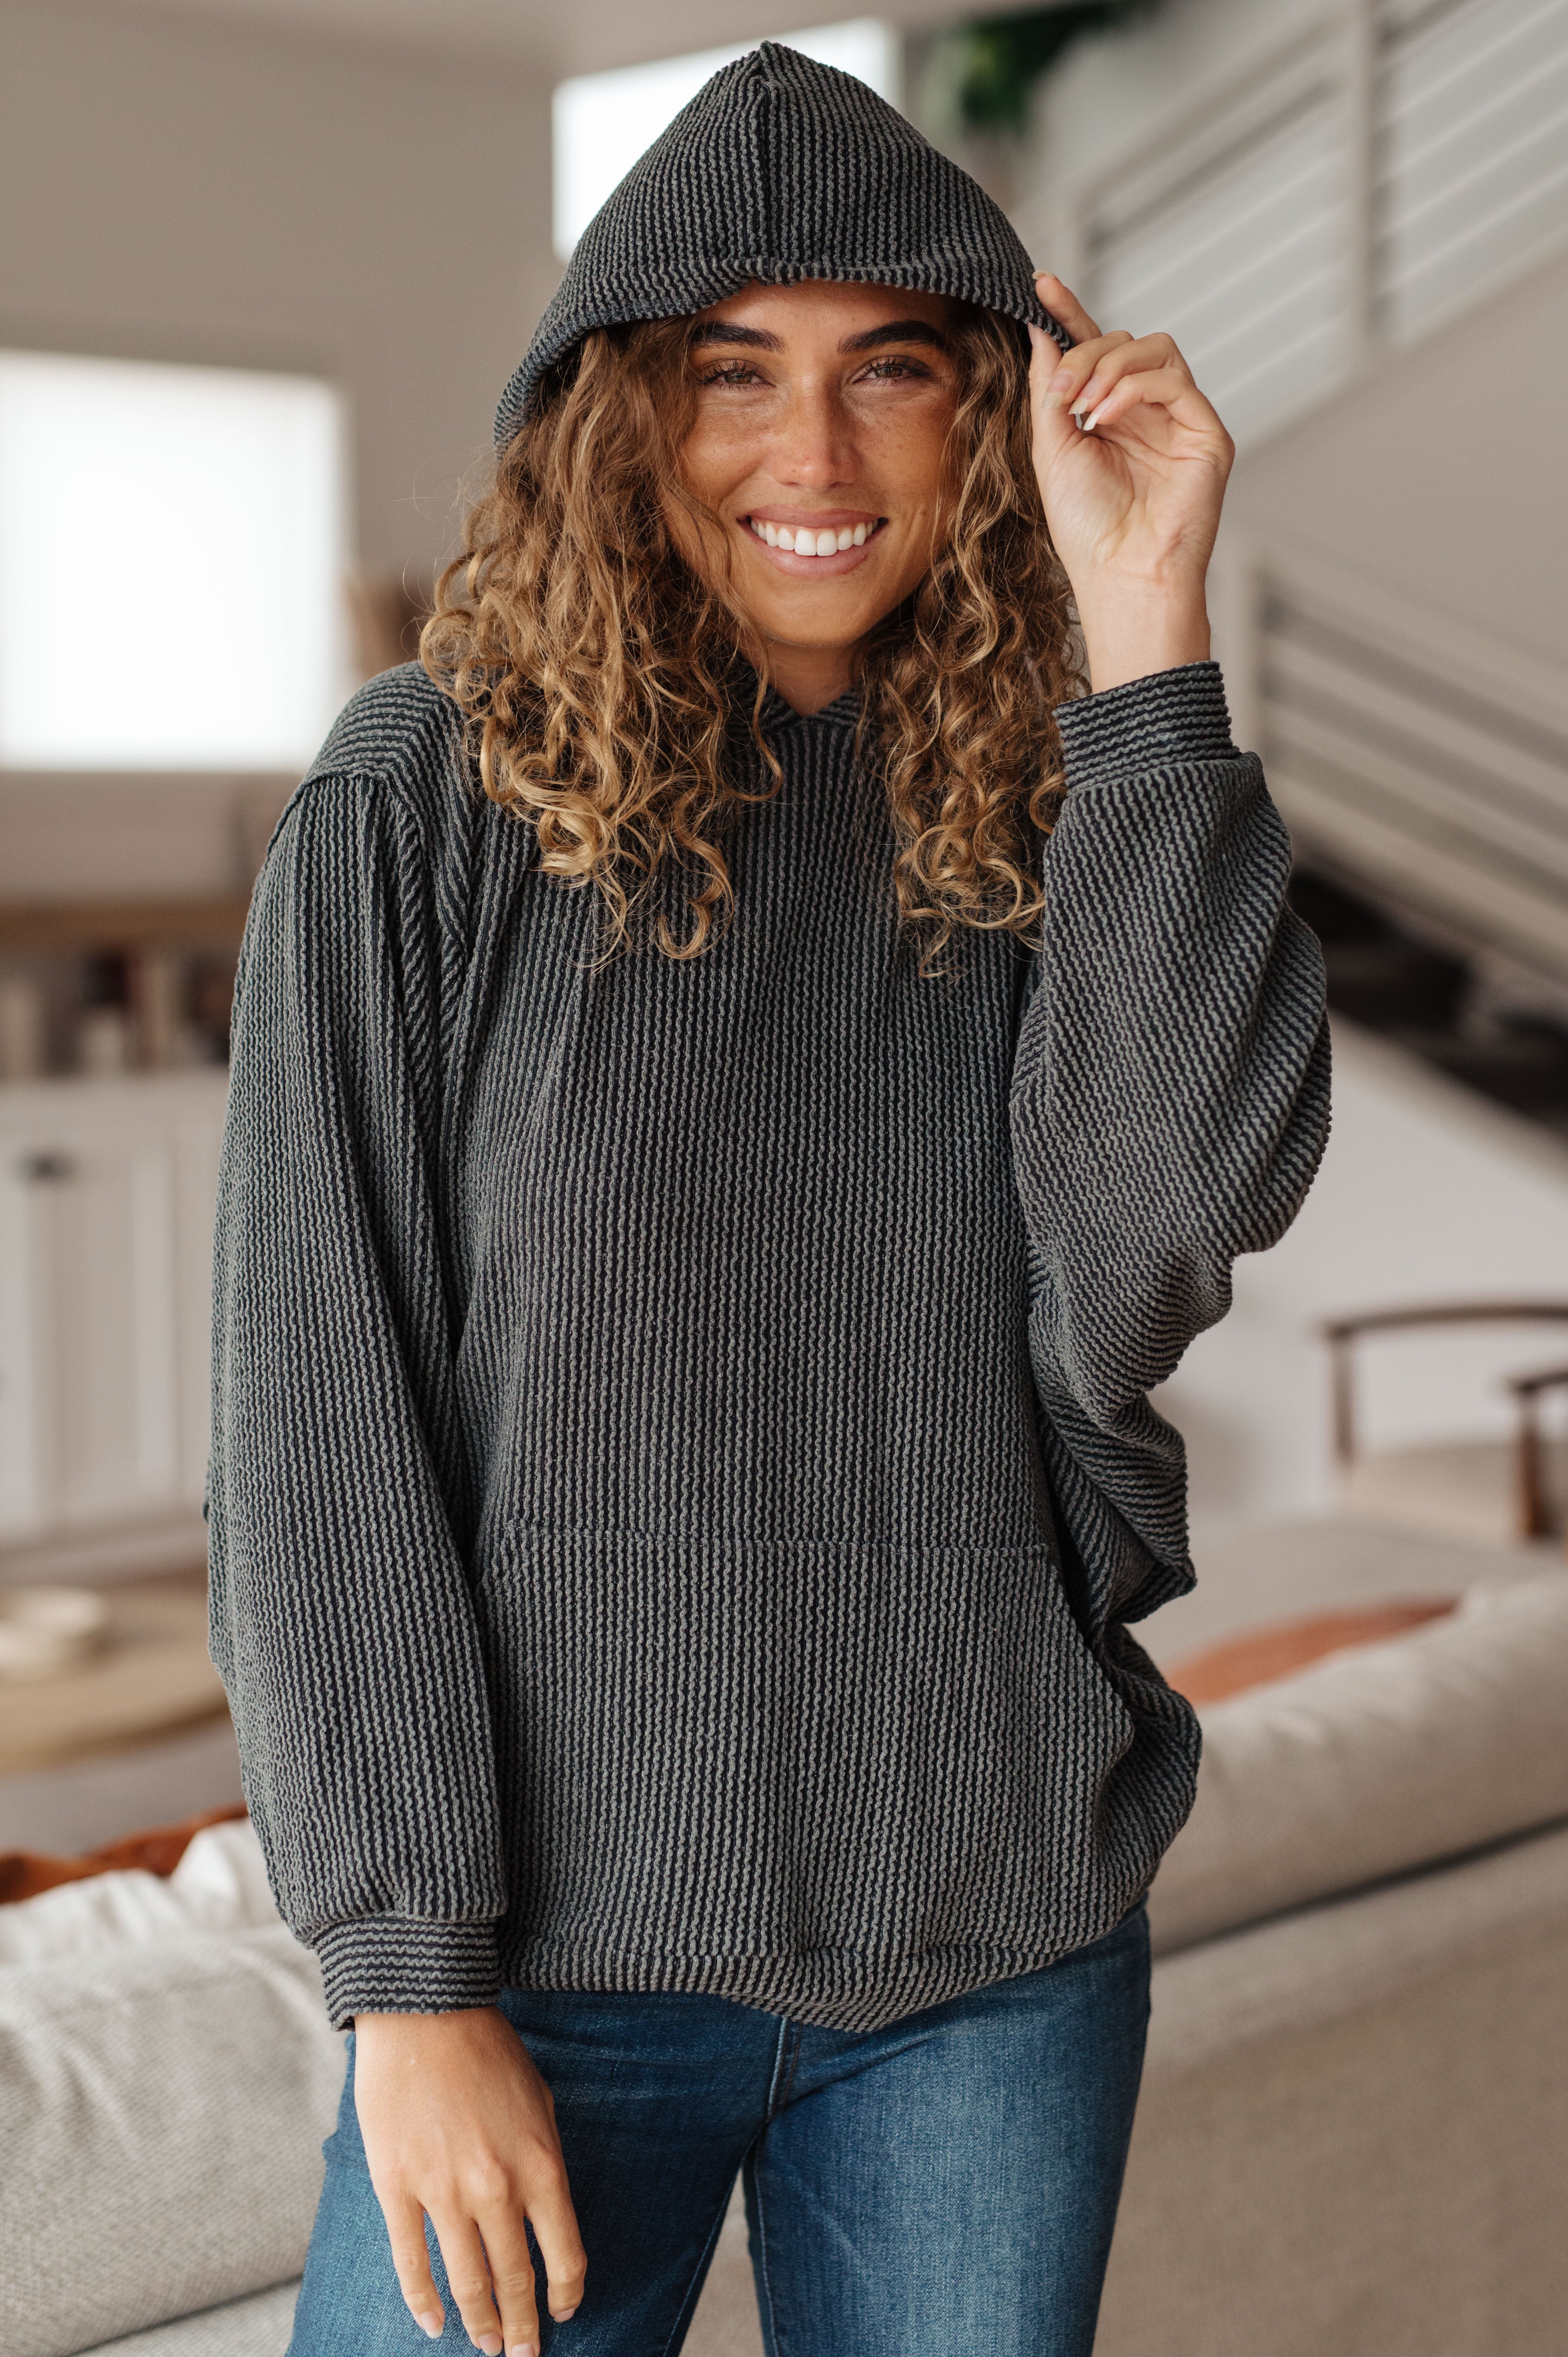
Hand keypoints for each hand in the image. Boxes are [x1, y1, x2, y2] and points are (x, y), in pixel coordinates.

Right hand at [353, 2006, 586, 2355]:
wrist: (426, 2012)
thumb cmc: (488, 2052)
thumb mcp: (539, 2103)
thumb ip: (543, 2163)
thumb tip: (545, 2219)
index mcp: (541, 2164)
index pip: (564, 2254)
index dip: (566, 2294)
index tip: (565, 2313)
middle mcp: (496, 2187)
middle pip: (515, 2278)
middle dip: (524, 2325)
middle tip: (524, 2353)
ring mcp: (443, 2191)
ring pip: (467, 2280)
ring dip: (480, 2321)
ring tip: (488, 2346)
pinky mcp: (397, 2187)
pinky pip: (412, 2263)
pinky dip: (425, 2303)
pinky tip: (434, 2326)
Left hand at [1027, 273, 1233, 693]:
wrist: (1122, 576)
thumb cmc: (1087, 529)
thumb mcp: (1051, 449)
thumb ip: (1049, 387)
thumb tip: (1040, 327)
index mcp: (1108, 417)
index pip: (1093, 350)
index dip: (1069, 314)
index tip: (1040, 285)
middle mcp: (1146, 413)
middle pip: (1122, 342)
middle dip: (1083, 357)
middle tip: (1061, 395)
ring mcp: (1179, 420)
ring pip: (1153, 349)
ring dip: (1110, 368)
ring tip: (1085, 411)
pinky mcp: (1206, 433)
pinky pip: (1175, 378)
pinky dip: (1136, 387)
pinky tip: (1109, 417)